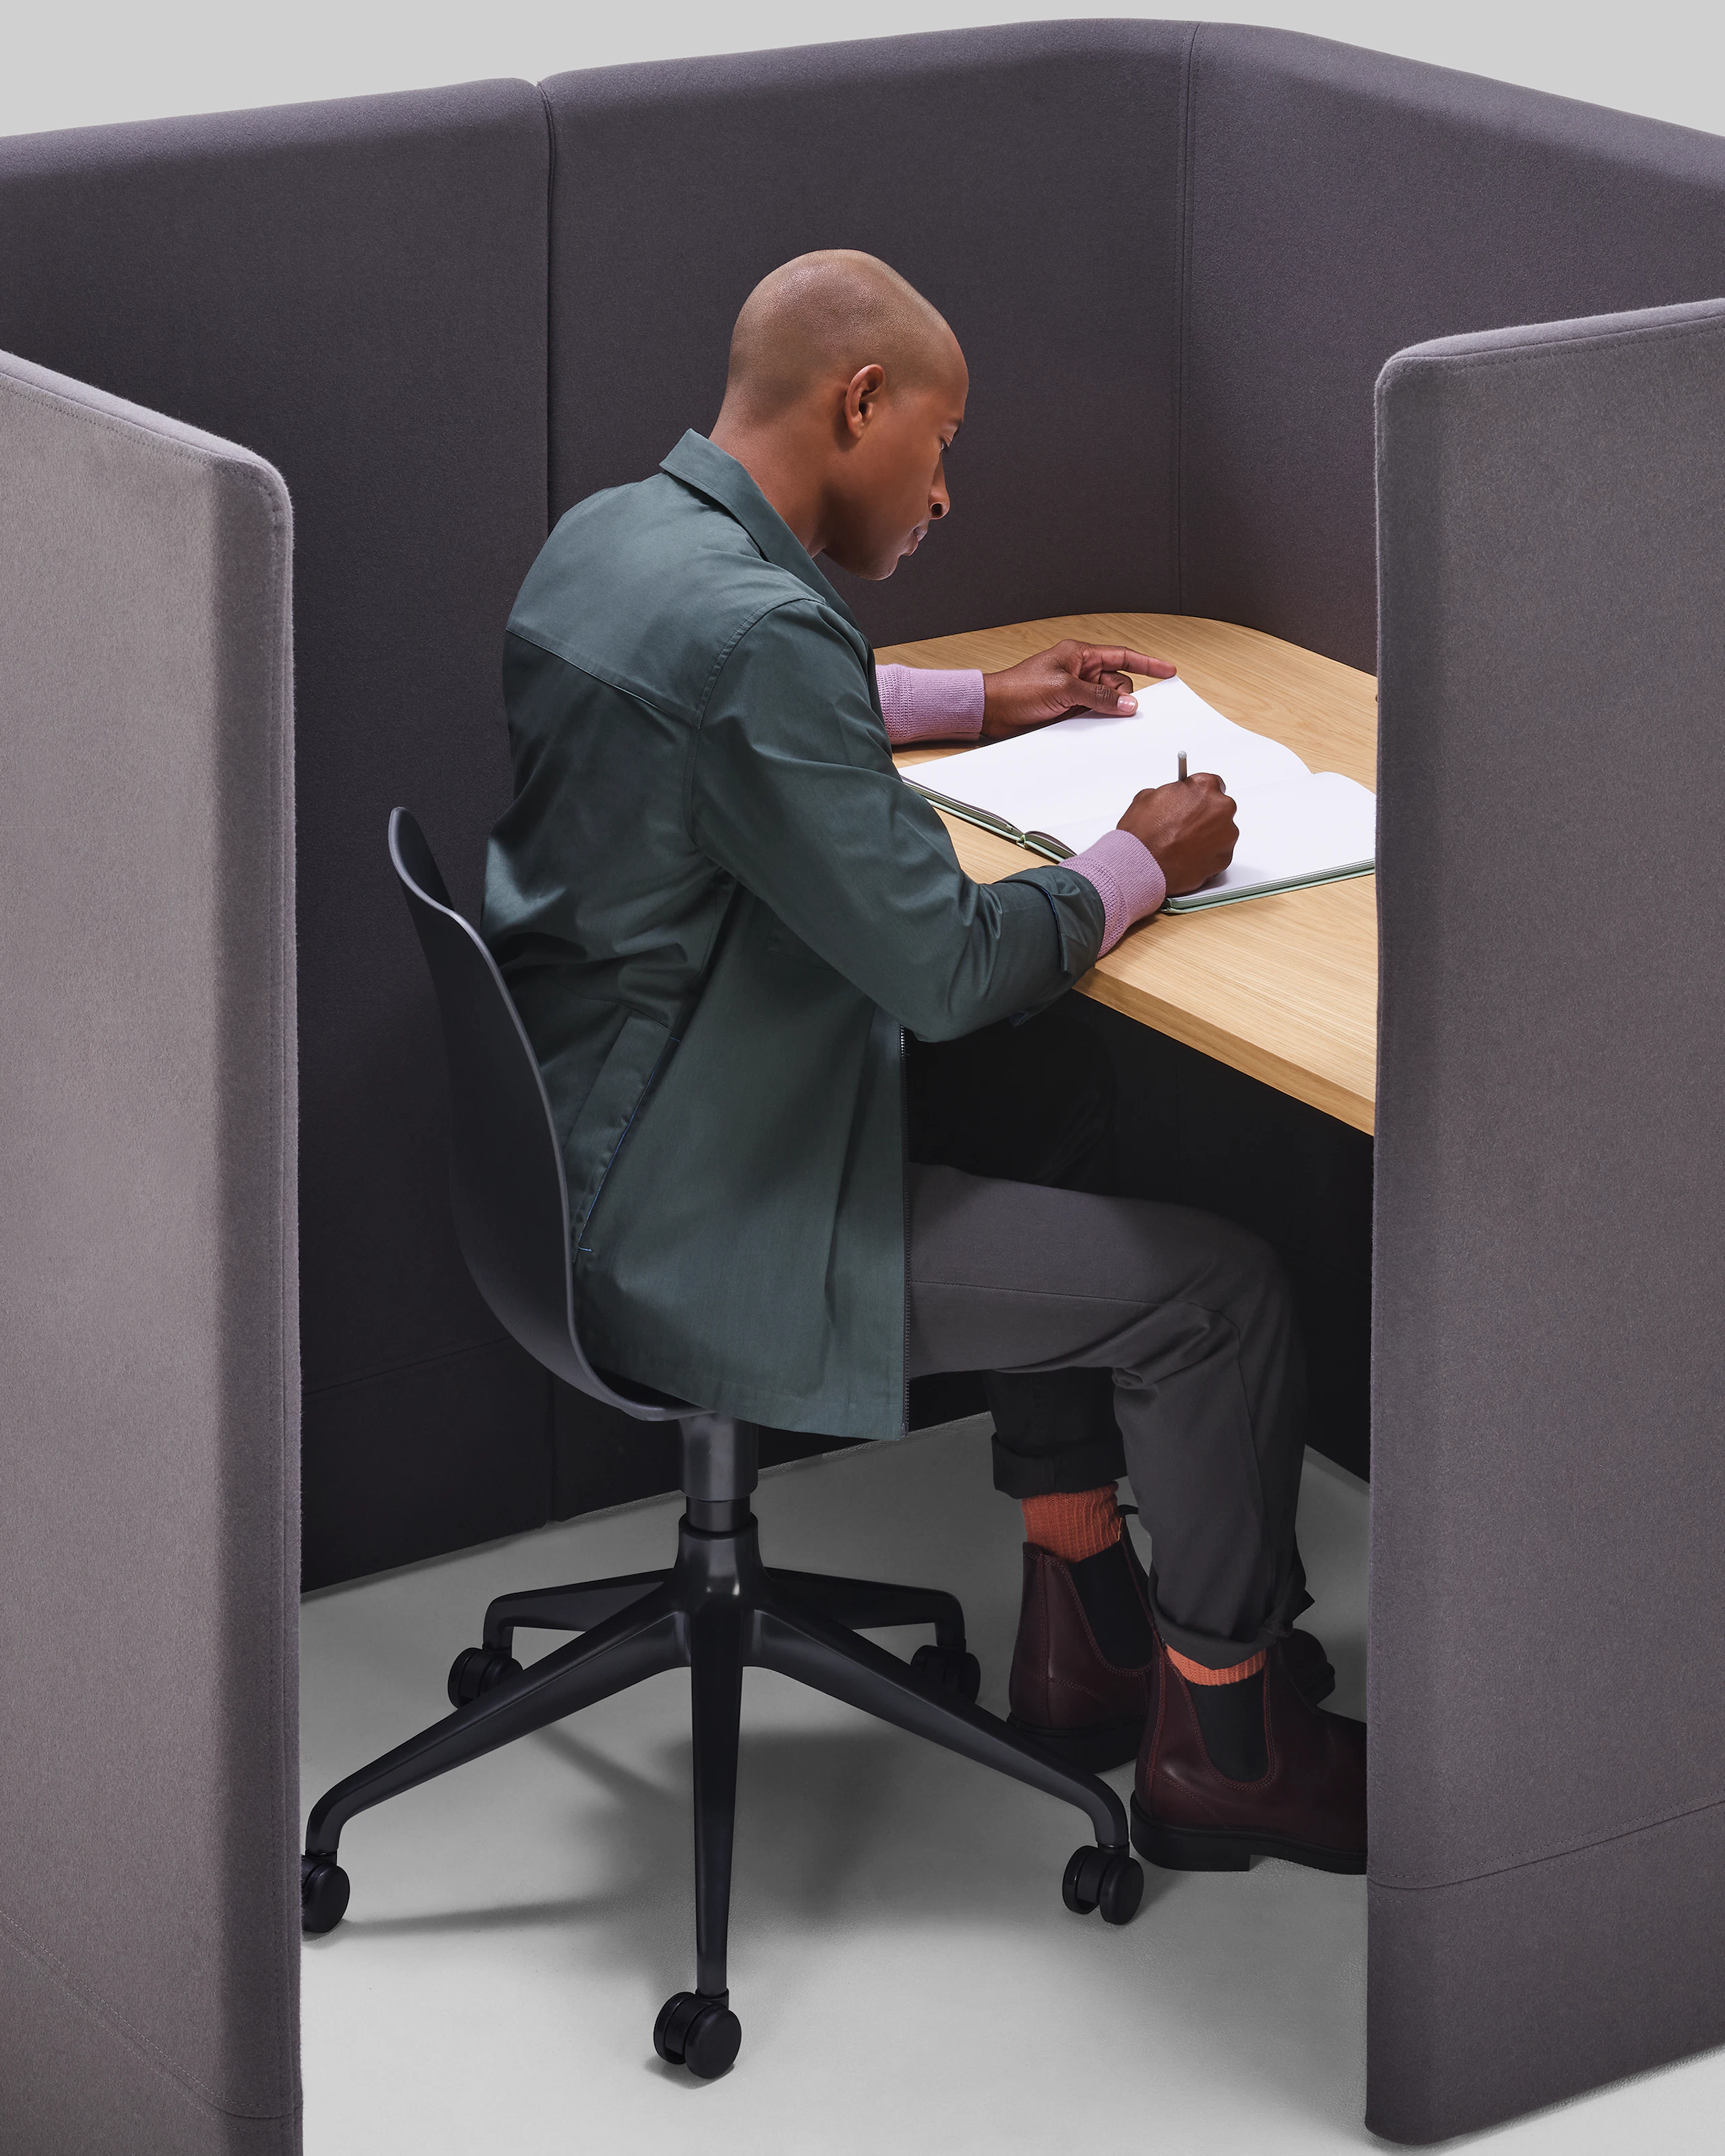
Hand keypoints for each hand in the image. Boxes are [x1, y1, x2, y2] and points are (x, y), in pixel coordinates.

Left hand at [980, 641, 1176, 740]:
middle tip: (1110, 708)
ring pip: (1106, 701)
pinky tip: (1086, 725)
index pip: (1122, 656)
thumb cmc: (1018, 689)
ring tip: (1084, 714)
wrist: (992, 710)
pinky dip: (1095, 721)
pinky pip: (1092, 715)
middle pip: (1117, 682)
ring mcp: (1074, 691)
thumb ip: (1098, 696)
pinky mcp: (1068, 709)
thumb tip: (1128, 703)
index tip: (1169, 670)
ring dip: (1105, 711)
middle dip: (1119, 695)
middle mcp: (1079, 670)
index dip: (1148, 663)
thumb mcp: (1063, 689)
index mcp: (1080, 655)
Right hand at [1117, 772, 1237, 896]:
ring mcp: (1226, 835)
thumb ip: (1171, 794)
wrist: (1141, 865)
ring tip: (1184, 844)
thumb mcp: (1149, 797)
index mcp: (1204, 787)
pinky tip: (1188, 857)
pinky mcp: (1225, 858)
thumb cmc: (1144, 834)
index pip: (1213, 784)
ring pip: (1222, 832)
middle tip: (1185, 826)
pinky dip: (1207, 855)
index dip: (1199, 795)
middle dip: (1205, 816)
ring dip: (1208, 836)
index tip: (1193, 803)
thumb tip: (1173, 798)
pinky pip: (1219, 854)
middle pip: (1220, 808)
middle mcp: (1221, 809)